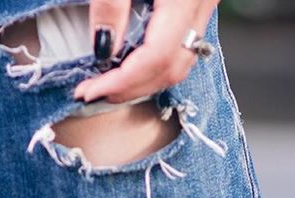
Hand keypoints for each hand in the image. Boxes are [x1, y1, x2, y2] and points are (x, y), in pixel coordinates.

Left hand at [75, 0, 219, 104]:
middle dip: (130, 88)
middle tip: (94, 91)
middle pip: (171, 68)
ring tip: (108, 82)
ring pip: (180, 62)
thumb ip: (111, 5)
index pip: (156, 58)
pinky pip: (182, 46)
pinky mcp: (200, 0)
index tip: (89, 90)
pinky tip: (131, 62)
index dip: (121, 82)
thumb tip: (103, 49)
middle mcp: (202, 2)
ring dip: (143, 80)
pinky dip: (155, 63)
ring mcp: (205, 3)